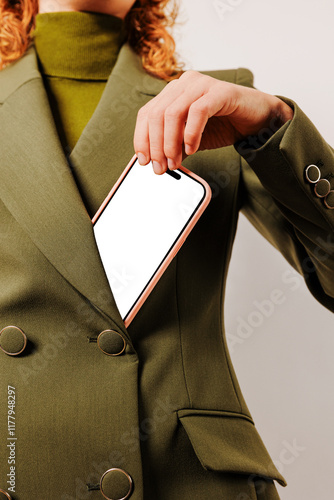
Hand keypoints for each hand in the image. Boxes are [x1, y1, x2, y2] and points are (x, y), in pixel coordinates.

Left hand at [133, 70, 292, 173]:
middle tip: (161, 167)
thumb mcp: (191, 140)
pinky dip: (191, 134)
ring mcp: (202, 85)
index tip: (144, 160)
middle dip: (156, 146)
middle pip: (157, 114)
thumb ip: (173, 146)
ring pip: (173, 113)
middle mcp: (184, 84)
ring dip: (171, 143)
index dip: (142, 138)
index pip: (147, 113)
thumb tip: (156, 162)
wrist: (257, 121)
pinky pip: (198, 112)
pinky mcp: (220, 91)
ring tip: (175, 162)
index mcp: (173, 93)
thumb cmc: (224, 126)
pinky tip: (192, 149)